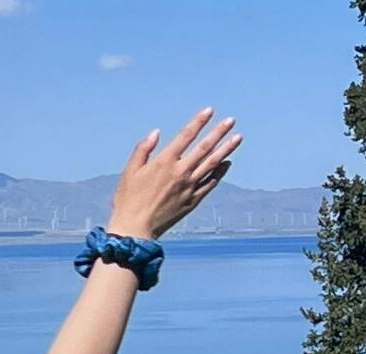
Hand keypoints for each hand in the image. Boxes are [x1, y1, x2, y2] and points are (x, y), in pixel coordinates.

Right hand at [107, 107, 242, 240]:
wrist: (134, 231)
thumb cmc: (128, 201)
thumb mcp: (128, 172)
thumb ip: (142, 150)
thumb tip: (156, 133)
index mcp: (164, 162)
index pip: (186, 136)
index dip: (198, 122)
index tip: (209, 111)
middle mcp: (180, 172)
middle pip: (204, 147)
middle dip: (219, 132)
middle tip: (230, 121)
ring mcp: (188, 187)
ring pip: (212, 164)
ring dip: (226, 149)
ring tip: (237, 138)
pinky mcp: (191, 201)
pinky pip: (210, 183)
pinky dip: (220, 172)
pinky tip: (226, 164)